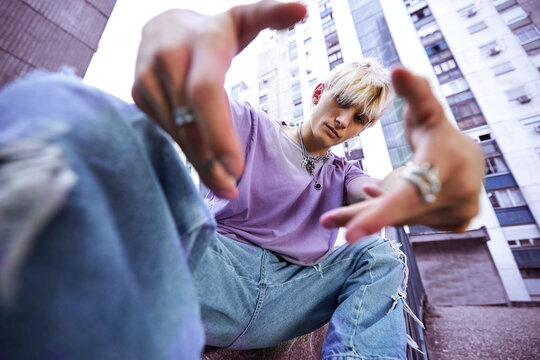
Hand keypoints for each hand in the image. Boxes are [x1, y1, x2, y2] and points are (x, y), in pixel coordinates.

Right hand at [132, 1, 306, 198]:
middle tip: (231, 190)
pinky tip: (204, 165)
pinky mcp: (138, 94)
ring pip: (176, 132)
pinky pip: (165, 129)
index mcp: (199, 45)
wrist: (160, 25)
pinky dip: (186, 149)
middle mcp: (167, 60)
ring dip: (200, 162)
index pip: (206, 94)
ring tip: (223, 185)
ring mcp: (147, 78)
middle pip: (190, 122)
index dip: (220, 133)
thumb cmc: (211, 31)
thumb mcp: (242, 18)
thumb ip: (271, 14)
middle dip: (211, 160)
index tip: (238, 169)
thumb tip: (303, 9)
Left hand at [320, 68, 484, 241]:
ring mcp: (458, 212)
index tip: (349, 236)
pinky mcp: (456, 223)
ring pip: (401, 217)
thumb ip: (413, 91)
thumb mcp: (425, 111)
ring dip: (376, 208)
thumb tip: (396, 68)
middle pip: (397, 212)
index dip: (377, 216)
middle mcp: (457, 194)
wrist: (473, 157)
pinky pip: (411, 219)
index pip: (406, 197)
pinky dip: (392, 209)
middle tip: (326, 222)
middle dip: (361, 217)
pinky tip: (380, 194)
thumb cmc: (438, 132)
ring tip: (362, 196)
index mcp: (445, 164)